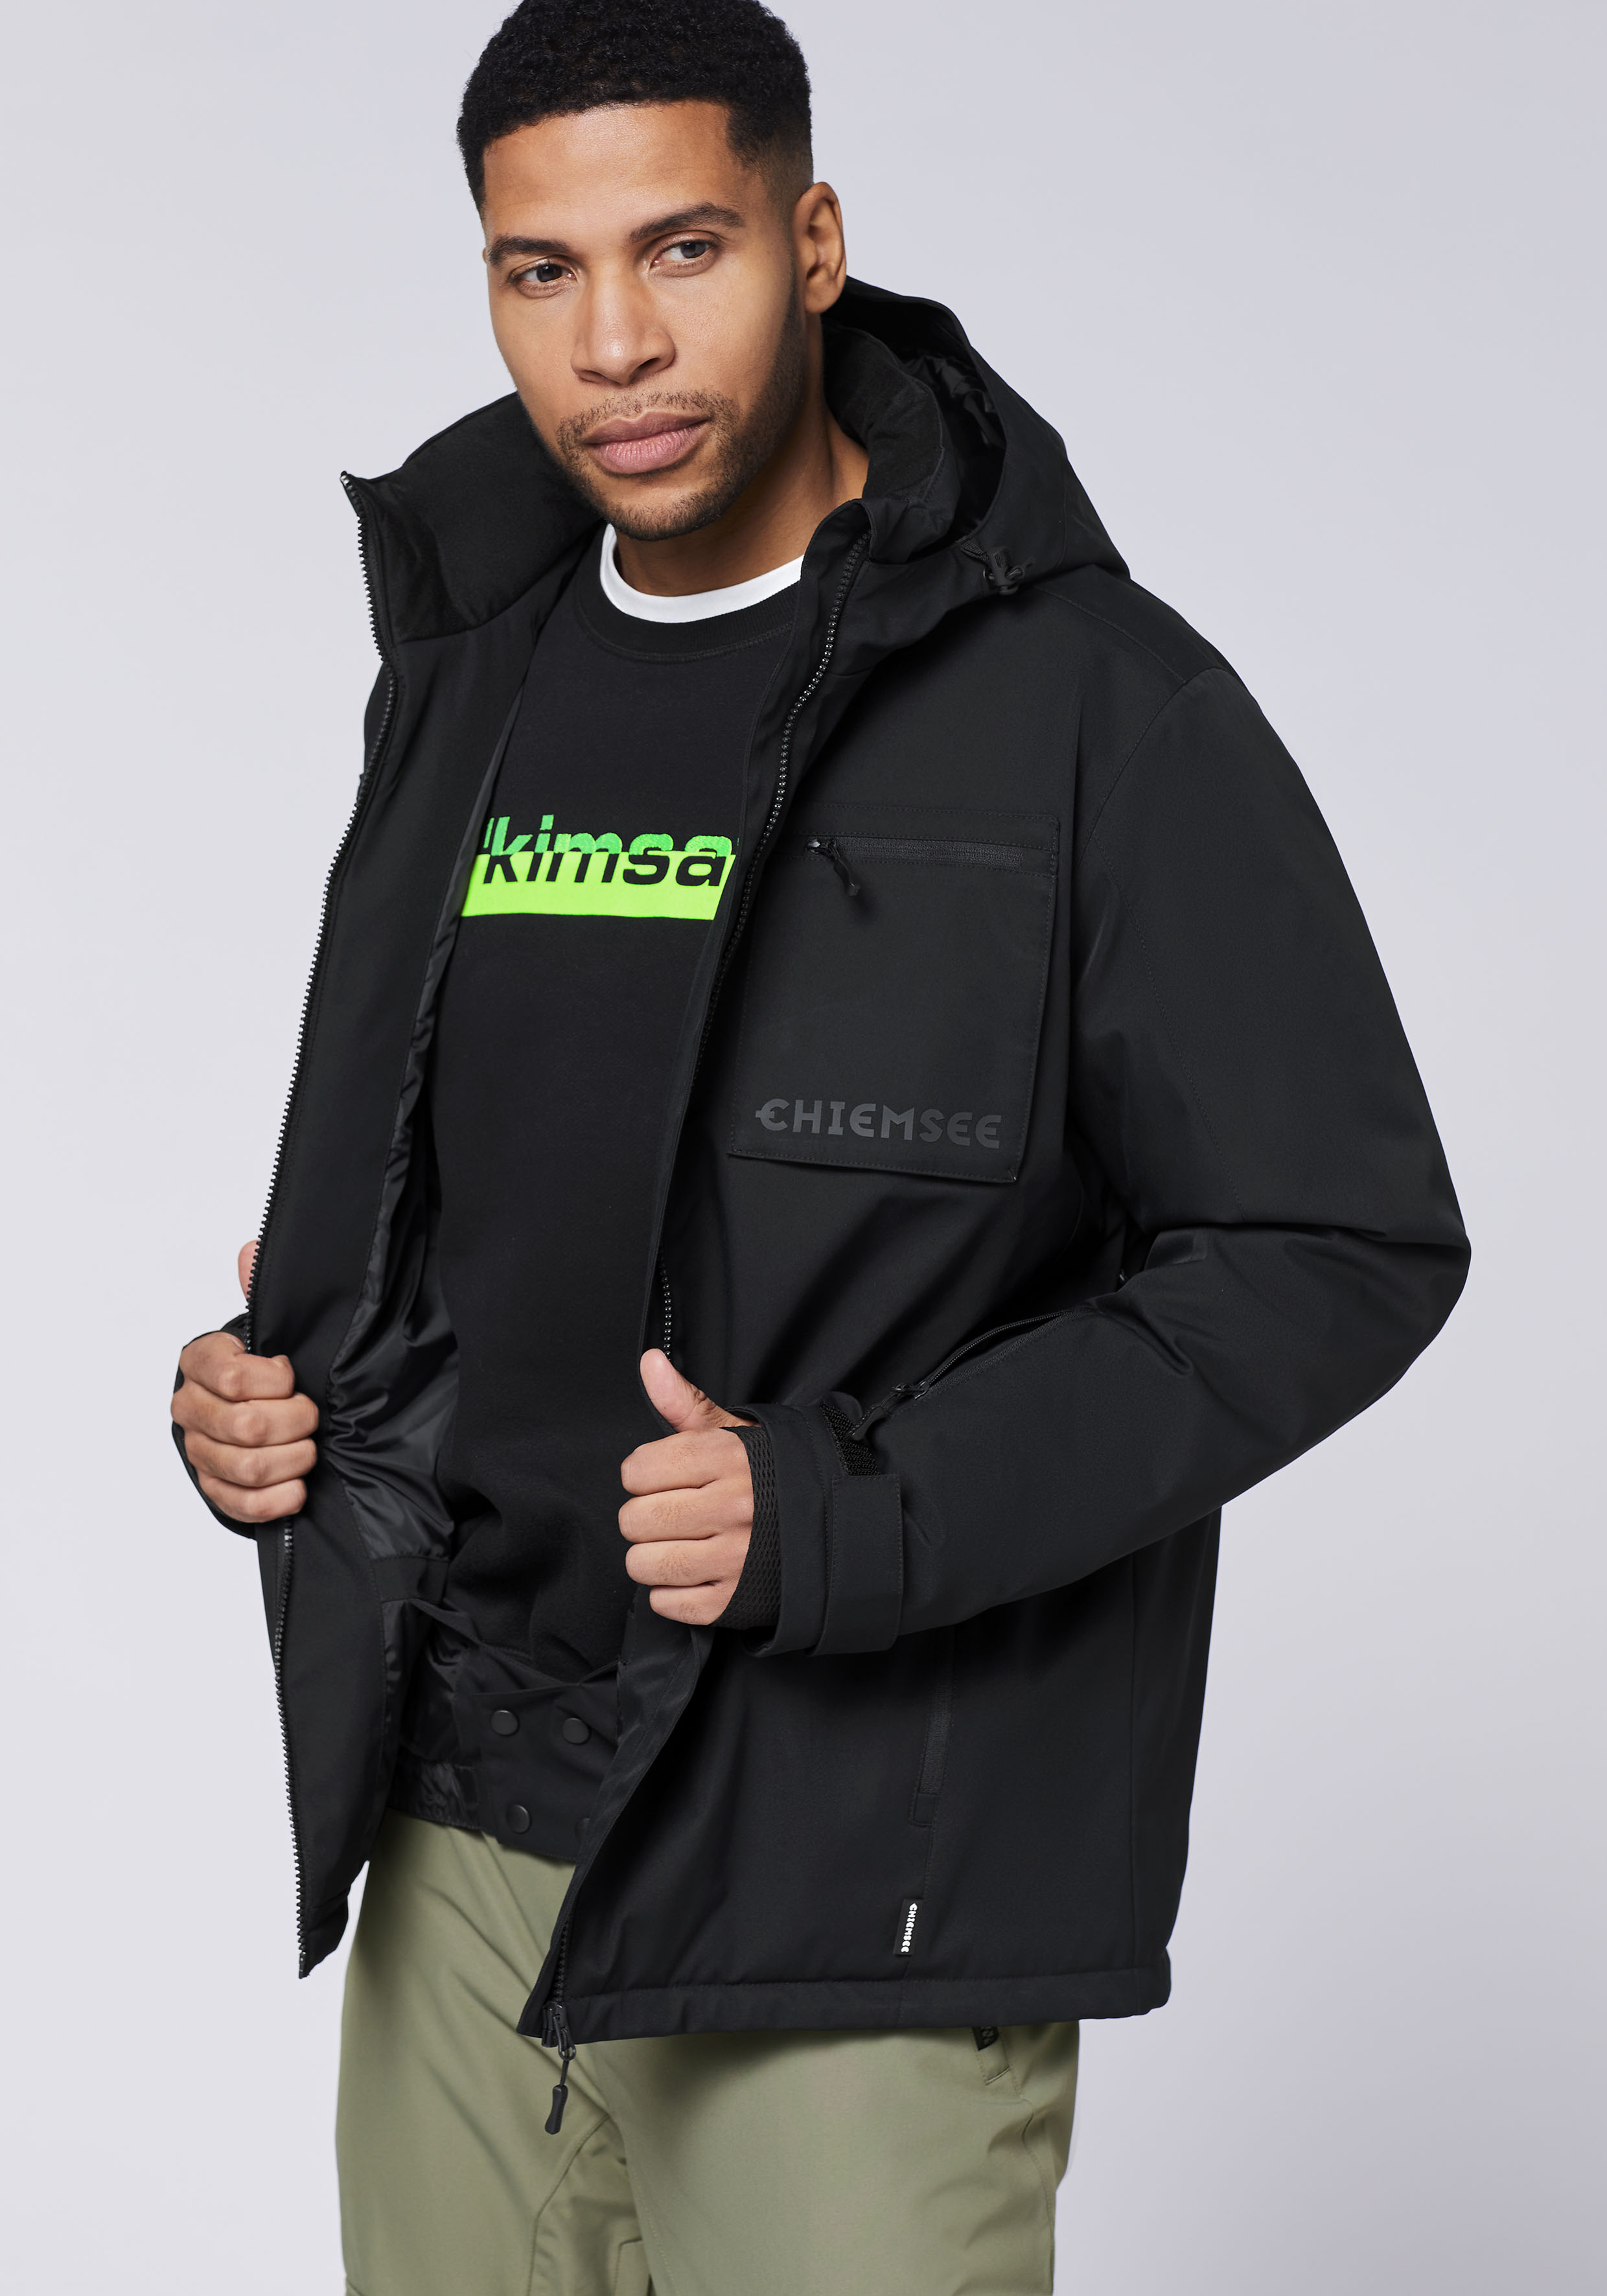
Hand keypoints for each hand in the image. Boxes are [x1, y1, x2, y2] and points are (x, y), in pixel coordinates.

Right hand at [170, 1241, 318, 1523]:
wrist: (270, 1411)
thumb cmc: (272, 1366)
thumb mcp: (272, 1326)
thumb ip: (262, 1291)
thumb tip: (251, 1251)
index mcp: (201, 1361)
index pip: (232, 1375)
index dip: (275, 1381)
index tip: (292, 1375)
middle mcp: (191, 1407)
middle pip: (246, 1425)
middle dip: (295, 1422)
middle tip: (312, 1415)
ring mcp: (199, 1451)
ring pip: (246, 1465)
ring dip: (293, 1458)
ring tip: (310, 1448)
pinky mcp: (214, 1490)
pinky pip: (243, 1504)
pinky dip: (279, 1499)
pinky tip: (299, 1487)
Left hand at [619, 1350, 752, 1624]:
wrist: (836, 1524)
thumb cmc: (775, 1475)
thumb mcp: (735, 1432)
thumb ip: (685, 1401)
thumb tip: (649, 1362)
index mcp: (727, 1458)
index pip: (638, 1470)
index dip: (643, 1474)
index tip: (663, 1478)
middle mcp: (732, 1506)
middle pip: (636, 1520)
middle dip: (644, 1516)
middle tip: (671, 1512)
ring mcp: (735, 1557)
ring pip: (645, 1564)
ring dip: (651, 1556)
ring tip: (679, 1543)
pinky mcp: (736, 1600)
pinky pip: (668, 1603)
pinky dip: (670, 1592)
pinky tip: (694, 1572)